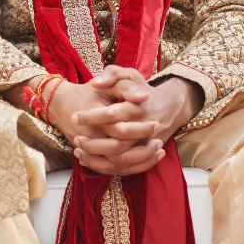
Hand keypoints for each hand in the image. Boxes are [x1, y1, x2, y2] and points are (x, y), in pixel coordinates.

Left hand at [70, 66, 202, 175]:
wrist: (168, 107)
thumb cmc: (142, 89)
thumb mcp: (130, 75)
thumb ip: (112, 74)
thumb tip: (94, 83)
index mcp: (138, 107)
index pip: (113, 114)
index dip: (92, 117)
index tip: (75, 117)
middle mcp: (143, 129)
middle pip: (117, 144)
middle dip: (93, 144)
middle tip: (76, 139)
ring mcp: (145, 145)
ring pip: (120, 160)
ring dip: (96, 158)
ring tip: (78, 149)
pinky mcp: (143, 156)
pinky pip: (124, 169)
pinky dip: (104, 167)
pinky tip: (86, 159)